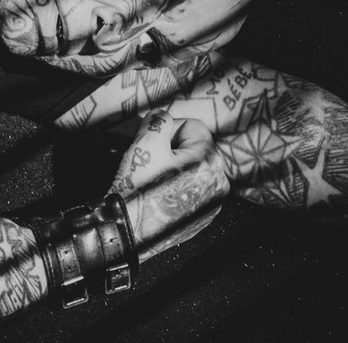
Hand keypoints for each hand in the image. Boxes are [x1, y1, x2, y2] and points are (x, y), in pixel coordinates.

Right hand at [110, 108, 229, 262]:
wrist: (128, 230)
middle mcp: (219, 181)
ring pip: (192, 166)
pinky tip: (160, 194)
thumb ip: (158, 120)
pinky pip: (192, 187)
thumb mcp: (145, 141)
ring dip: (174, 167)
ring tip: (155, 180)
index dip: (167, 131)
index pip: (191, 126)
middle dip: (171, 148)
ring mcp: (213, 201)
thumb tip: (162, 117)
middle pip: (193, 146)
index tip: (152, 146)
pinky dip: (177, 185)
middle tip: (152, 163)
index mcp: (209, 161)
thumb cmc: (138, 187)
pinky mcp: (203, 215)